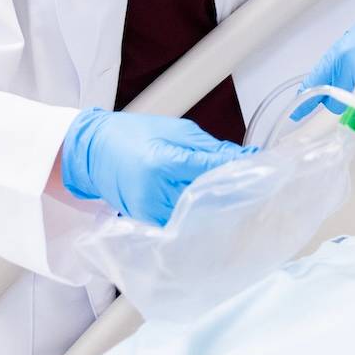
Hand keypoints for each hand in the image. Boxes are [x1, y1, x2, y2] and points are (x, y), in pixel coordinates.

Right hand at [60, 109, 250, 225]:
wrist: (92, 152)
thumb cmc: (132, 135)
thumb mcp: (176, 130)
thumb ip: (210, 147)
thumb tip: (245, 159)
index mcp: (163, 162)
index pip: (212, 170)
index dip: (240, 171)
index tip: (261, 170)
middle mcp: (156, 192)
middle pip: (208, 200)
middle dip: (234, 194)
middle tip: (258, 190)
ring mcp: (150, 211)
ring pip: (197, 217)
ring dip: (220, 210)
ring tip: (239, 201)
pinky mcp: (147, 222)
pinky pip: (181, 224)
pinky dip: (199, 218)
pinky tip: (213, 211)